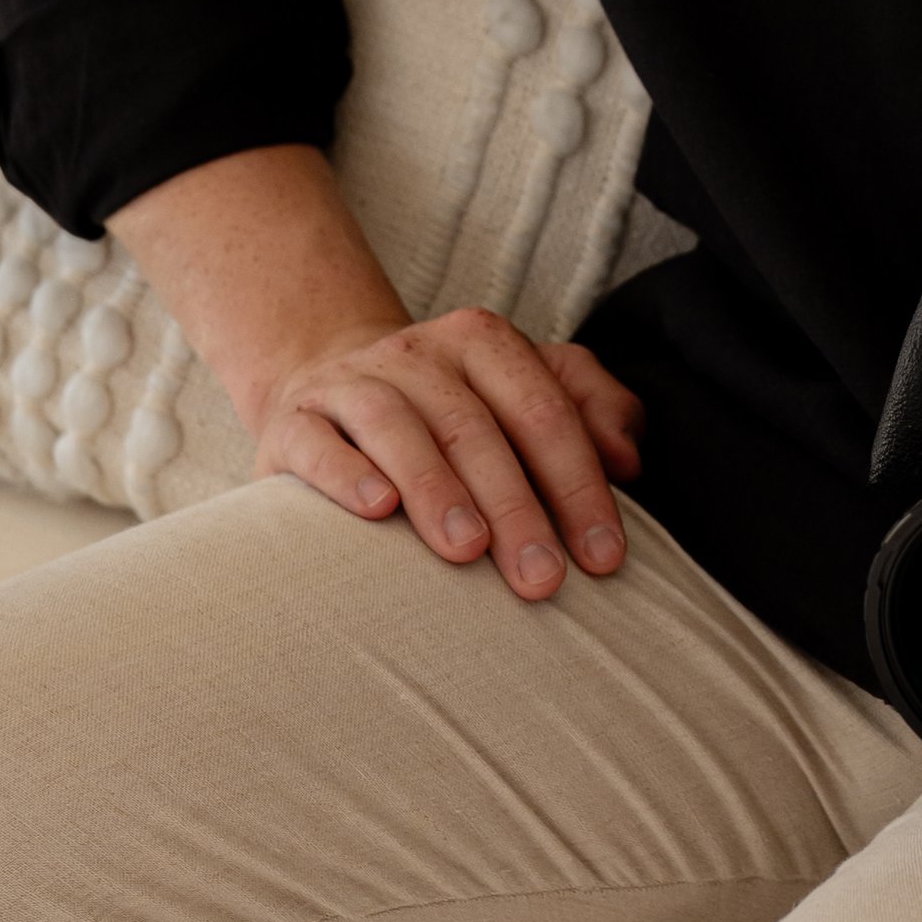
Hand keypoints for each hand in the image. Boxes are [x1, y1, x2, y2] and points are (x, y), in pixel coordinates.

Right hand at [254, 307, 644, 601]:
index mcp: (483, 342)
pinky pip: (318, 443)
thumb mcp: (527, 393)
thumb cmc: (451, 410)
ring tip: (468, 550)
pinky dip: (346, 474)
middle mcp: (417, 354)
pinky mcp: (292, 423)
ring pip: (398, 428)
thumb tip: (628, 459)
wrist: (329, 385)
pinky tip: (376, 509)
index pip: (543, 409)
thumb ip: (592, 408)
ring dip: (437, 489)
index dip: (578, 482)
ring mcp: (350, 384)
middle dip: (516, 506)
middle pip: (475, 426)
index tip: (603, 556)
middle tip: (543, 578)